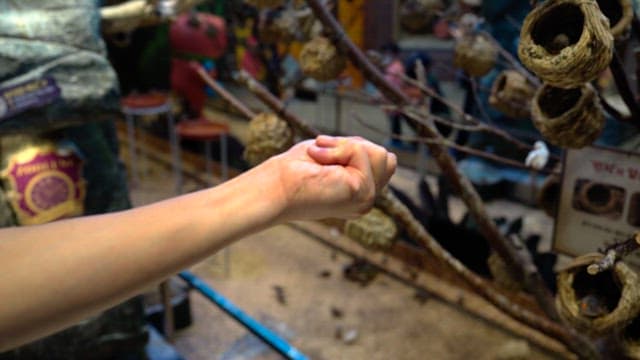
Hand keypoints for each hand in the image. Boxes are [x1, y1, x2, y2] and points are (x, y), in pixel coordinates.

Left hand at [266, 135, 395, 221]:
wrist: (273, 188)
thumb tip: (388, 156)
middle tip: (320, 156)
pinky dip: (338, 149)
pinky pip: (361, 152)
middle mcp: (366, 201)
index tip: (323, 157)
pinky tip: (318, 161)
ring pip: (379, 154)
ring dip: (345, 146)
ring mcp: (366, 200)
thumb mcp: (332, 154)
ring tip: (320, 159)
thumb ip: (359, 154)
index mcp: (360, 194)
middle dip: (354, 146)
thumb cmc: (294, 170)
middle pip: (386, 157)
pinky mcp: (361, 193)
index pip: (383, 160)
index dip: (355, 149)